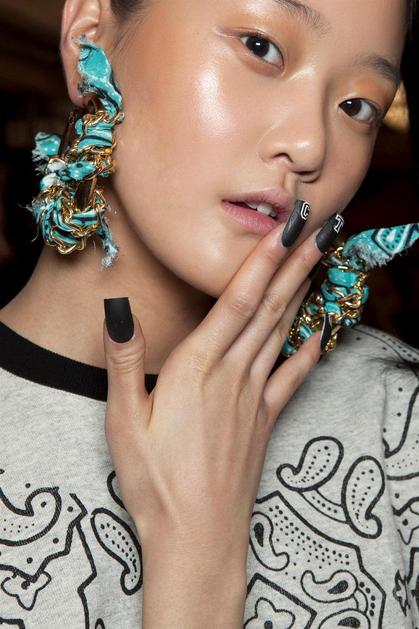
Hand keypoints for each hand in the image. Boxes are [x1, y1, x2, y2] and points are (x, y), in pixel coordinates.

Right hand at [102, 208, 343, 560]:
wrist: (197, 537)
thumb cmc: (155, 480)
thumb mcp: (122, 420)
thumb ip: (124, 360)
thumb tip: (119, 309)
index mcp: (197, 368)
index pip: (236, 301)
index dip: (263, 261)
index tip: (287, 229)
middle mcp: (232, 374)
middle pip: (268, 309)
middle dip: (295, 264)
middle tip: (319, 228)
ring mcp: (254, 397)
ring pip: (281, 334)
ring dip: (301, 295)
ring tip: (319, 264)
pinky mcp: (264, 420)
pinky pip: (291, 377)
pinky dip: (308, 351)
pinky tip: (321, 333)